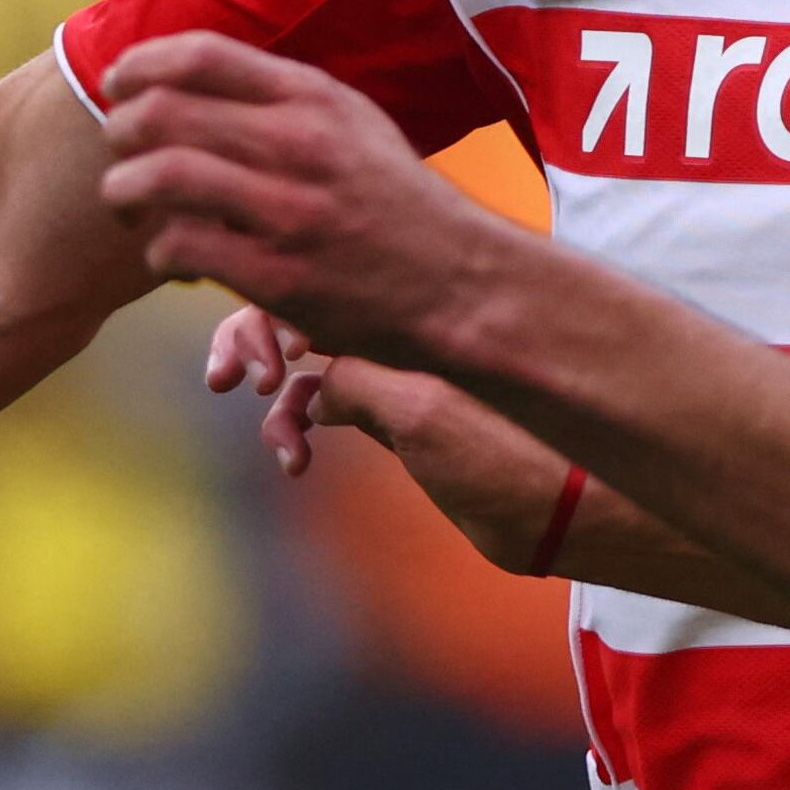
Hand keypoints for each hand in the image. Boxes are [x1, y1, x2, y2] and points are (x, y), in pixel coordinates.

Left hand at [98, 34, 509, 363]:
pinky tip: (177, 258)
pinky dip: (159, 251)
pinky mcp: (276, 275)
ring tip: (131, 207)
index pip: (201, 55)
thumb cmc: (394, 202)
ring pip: (158, 177)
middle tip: (120, 155)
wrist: (458, 282)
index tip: (122, 85)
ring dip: (124, 192)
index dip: (141, 64)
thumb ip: (282, 97)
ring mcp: (286, 211)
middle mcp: (298, 145)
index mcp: (314, 97)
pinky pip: (179, 246)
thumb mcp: (353, 123)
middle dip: (119, 132)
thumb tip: (192, 77)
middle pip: (162, 113)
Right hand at [204, 298, 584, 562]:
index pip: (319, 278)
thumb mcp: (421, 412)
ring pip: (302, 358)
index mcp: (406, 310)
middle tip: (230, 380)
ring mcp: (391, 369)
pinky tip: (294, 461)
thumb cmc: (505, 456)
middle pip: (296, 302)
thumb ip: (356, 382)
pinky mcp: (389, 414)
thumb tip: (306, 381)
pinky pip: (319, 403)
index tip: (277, 359)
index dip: (276, 307)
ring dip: (270, 388)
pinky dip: (292, 426)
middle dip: (251, 335)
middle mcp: (394, 327)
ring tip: (277, 440)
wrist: (558, 511)